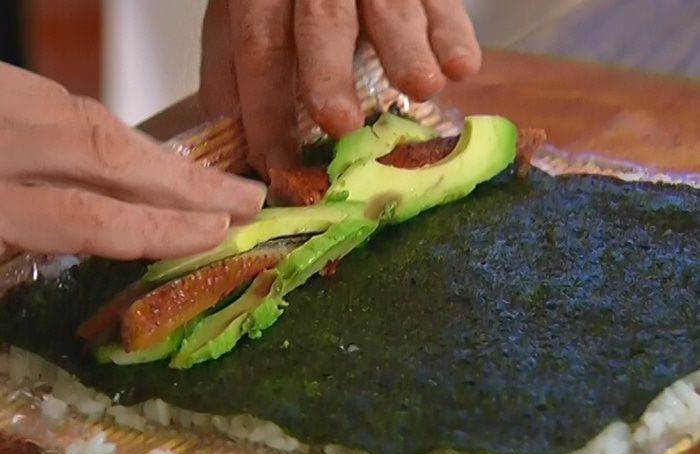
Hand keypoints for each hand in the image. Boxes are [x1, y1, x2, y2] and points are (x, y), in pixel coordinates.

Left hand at [0, 62, 265, 259]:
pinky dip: (110, 130)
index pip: (87, 214)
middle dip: (188, 180)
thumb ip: (20, 262)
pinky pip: (59, 101)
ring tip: (209, 182)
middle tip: (248, 198)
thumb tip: (97, 262)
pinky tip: (138, 151)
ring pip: (92, 119)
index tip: (218, 231)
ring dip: (159, 154)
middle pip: (106, 154)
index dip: (161, 226)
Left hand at [199, 0, 480, 178]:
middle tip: (342, 124)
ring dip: (405, 49)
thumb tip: (235, 156)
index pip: (258, 46)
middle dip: (329, 72)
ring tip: (422, 87)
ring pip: (389, 5)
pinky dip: (453, 32)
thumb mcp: (237, 20)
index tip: (276, 167)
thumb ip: (231, 78)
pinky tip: (463, 68)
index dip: (265, 108)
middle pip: (321, 20)